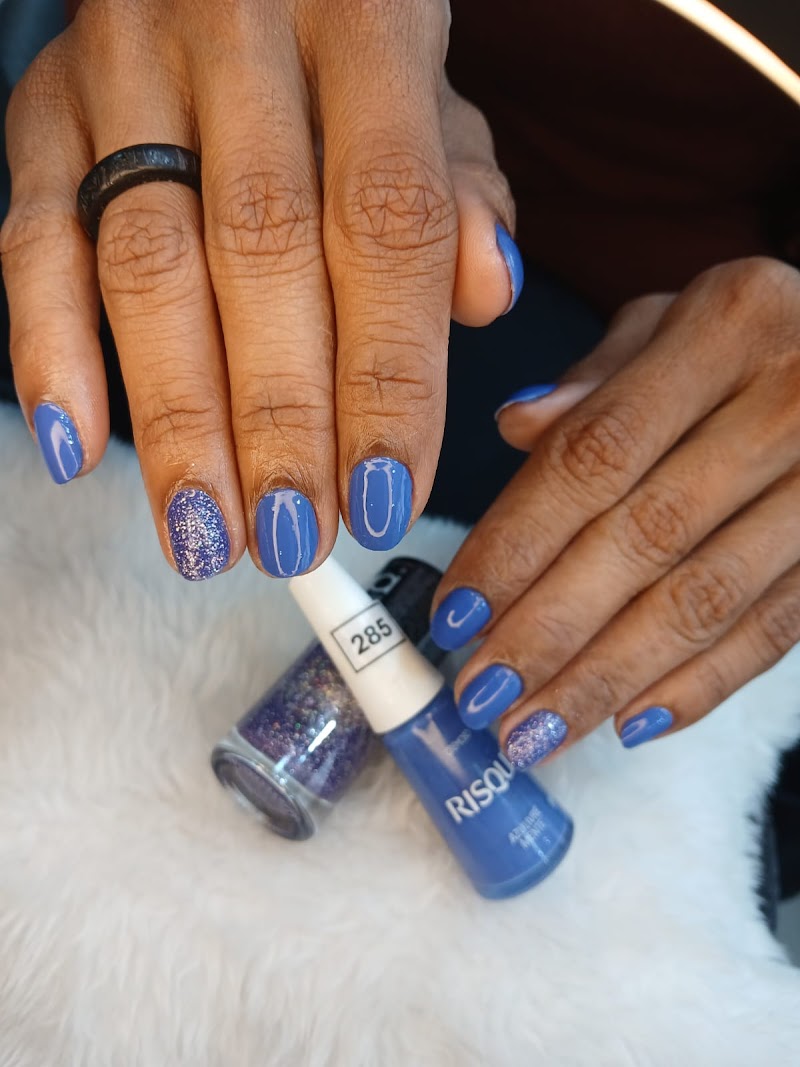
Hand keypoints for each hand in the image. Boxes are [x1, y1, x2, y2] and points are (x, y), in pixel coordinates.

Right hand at [0, 0, 518, 578]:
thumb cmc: (343, 38)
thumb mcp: (432, 90)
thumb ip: (461, 191)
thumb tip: (486, 297)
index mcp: (367, 24)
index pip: (387, 226)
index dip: (389, 378)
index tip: (390, 499)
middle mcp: (240, 35)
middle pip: (262, 258)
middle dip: (282, 422)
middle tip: (298, 539)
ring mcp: (128, 69)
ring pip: (148, 265)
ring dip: (178, 419)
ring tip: (208, 534)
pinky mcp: (44, 106)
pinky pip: (31, 235)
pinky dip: (48, 348)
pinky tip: (78, 450)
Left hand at [430, 258, 799, 764]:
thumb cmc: (757, 338)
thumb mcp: (678, 318)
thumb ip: (598, 376)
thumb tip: (514, 426)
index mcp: (729, 324)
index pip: (595, 452)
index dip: (518, 541)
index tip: (457, 612)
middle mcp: (790, 400)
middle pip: (645, 537)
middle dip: (550, 629)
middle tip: (482, 694)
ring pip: (705, 599)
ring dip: (609, 677)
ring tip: (536, 731)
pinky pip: (775, 630)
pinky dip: (700, 685)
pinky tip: (630, 723)